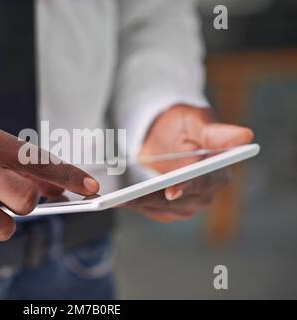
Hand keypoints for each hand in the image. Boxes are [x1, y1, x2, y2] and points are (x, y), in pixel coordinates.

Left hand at [124, 104, 253, 222]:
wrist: (162, 134)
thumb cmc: (182, 123)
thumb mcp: (194, 121)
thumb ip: (215, 131)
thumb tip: (245, 134)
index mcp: (217, 172)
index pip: (203, 183)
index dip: (187, 187)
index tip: (171, 190)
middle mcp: (204, 194)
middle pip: (177, 201)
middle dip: (152, 198)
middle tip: (127, 197)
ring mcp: (184, 204)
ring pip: (159, 208)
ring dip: (137, 204)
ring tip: (114, 198)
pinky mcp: (166, 209)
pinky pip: (148, 209)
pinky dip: (131, 204)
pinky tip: (113, 199)